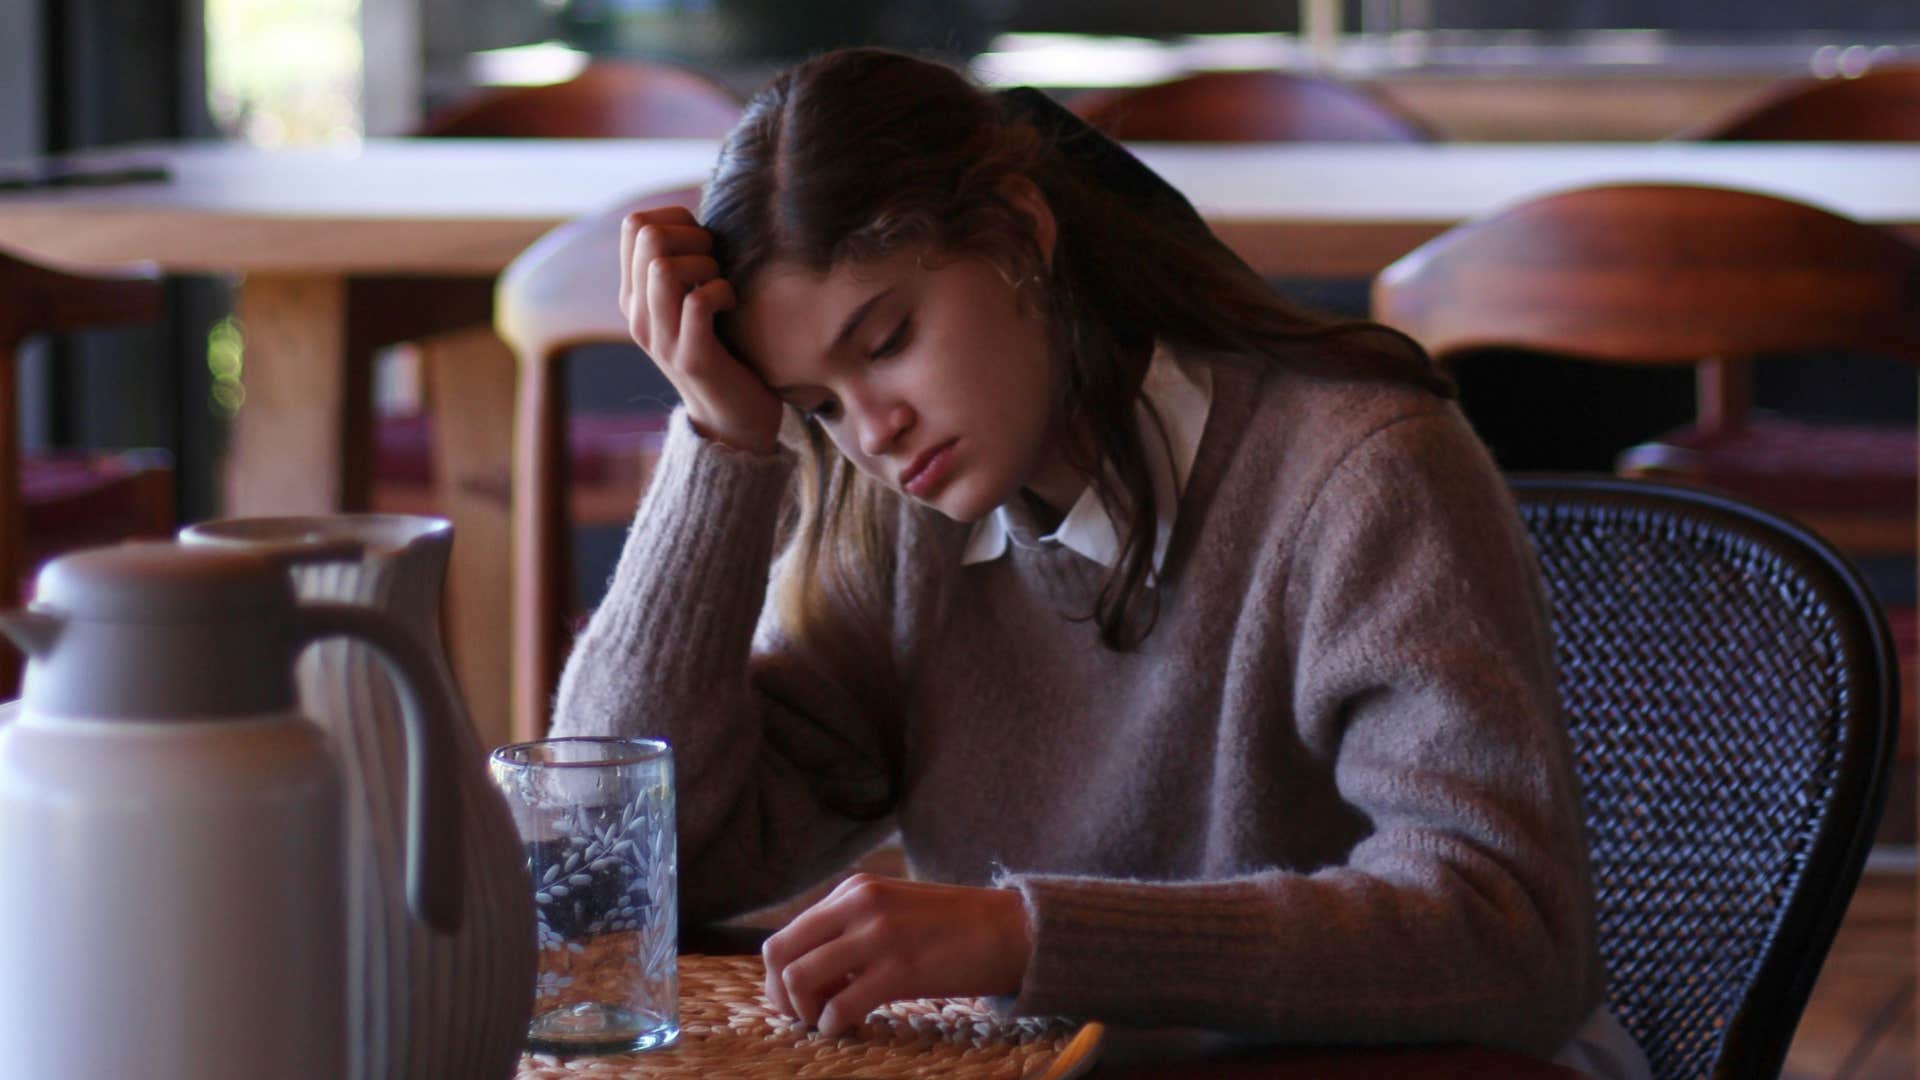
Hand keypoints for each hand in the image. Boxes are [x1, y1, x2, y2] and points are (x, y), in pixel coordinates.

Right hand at [618, 206, 783, 453]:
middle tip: (717, 264)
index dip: (677, 218)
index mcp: (636, 296)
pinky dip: (722, 292)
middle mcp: (638, 315)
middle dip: (693, 236)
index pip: (633, 224)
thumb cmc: (725, 352)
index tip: (705, 245)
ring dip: (707, 264)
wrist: (733, 423)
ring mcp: (661, 338)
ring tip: (723, 286)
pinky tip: (733, 306)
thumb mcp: (692, 304)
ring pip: (662, 267)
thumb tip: (702, 215)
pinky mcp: (691, 358)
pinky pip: (698, 301)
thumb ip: (685, 266)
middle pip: (646, 235)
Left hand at [760, 874, 1033, 1037]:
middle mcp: (857, 905)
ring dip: (806, 1011)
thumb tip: (813, 969)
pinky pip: (839, 1006)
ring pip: (800, 979)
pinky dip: (834, 1025)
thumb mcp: (892, 909)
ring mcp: (877, 935)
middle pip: (779, 954)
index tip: (801, 999)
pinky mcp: (899, 969)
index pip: (785, 935)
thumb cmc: (954, 927)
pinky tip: (851, 1028)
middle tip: (805, 1015)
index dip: (779, 977)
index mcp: (853, 890)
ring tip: (829, 1020)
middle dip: (781, 995)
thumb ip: (851, 927)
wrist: (1011, 929)